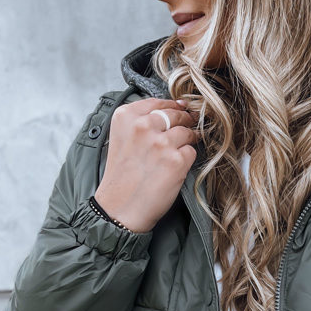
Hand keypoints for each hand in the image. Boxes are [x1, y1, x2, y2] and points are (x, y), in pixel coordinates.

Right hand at [94, 97, 200, 232]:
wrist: (119, 208)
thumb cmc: (121, 177)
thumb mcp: (121, 139)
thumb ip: (140, 122)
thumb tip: (174, 109)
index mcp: (126, 117)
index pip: (157, 102)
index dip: (172, 106)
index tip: (180, 108)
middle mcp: (142, 126)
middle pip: (175, 114)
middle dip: (185, 120)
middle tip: (188, 127)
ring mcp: (161, 143)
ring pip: (187, 131)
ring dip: (190, 139)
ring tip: (182, 149)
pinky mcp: (176, 161)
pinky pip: (192, 152)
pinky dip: (188, 159)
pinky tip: (177, 167)